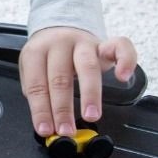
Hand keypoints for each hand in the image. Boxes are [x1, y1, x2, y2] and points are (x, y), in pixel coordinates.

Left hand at [19, 27, 138, 136]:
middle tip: (66, 130)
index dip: (41, 110)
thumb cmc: (48, 56)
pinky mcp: (105, 43)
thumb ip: (38, 93)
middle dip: (63, 108)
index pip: (37, 85)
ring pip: (88, 66)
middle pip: (60, 78)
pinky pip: (120, 47)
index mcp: (36, 52)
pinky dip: (125, 61)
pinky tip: (123, 77)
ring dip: (89, 94)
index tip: (45, 129)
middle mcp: (60, 45)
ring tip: (90, 115)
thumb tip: (46, 122)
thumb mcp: (33, 70)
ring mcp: (84, 43)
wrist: (61, 28)